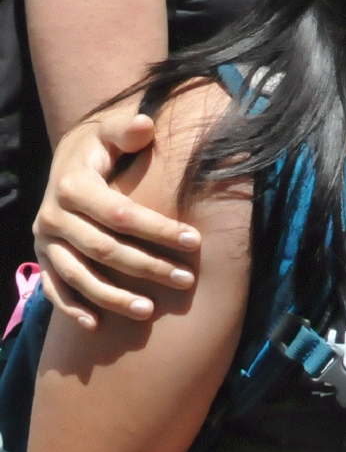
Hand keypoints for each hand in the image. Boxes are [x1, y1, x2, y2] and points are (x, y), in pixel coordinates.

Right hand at [33, 102, 194, 329]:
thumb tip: (145, 125)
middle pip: (105, 250)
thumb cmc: (101, 146)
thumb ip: (127, 129)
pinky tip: (96, 326)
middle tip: (186, 280)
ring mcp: (45, 241)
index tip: (195, 242)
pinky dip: (72, 308)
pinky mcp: (43, 257)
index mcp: (72, 186)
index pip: (122, 215)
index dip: (159, 229)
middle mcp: (52, 216)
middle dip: (148, 267)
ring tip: (149, 311)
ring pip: (79, 276)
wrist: (67, 159)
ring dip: (112, 297)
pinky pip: (54, 288)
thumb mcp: (111, 130)